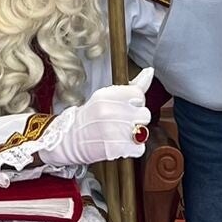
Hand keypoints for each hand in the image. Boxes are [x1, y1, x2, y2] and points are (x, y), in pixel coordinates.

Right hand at [39, 68, 154, 168]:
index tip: (125, 108)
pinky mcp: (116, 149)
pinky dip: (133, 150)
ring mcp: (113, 131)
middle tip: (121, 122)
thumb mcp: (106, 96)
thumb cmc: (92, 116)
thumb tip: (150, 71)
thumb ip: (132, 86)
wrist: (70, 139)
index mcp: (107, 95)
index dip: (135, 103)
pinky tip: (120, 145)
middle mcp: (110, 111)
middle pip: (145, 114)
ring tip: (120, 134)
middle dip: (136, 119)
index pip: (139, 95)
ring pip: (143, 132)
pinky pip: (140, 149)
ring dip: (135, 135)